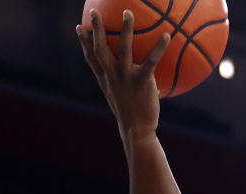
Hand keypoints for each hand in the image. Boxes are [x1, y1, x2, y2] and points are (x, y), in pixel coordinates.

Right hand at [76, 9, 169, 141]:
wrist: (137, 130)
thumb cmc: (133, 114)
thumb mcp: (124, 98)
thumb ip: (126, 86)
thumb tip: (143, 79)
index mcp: (106, 78)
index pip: (91, 57)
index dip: (83, 42)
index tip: (78, 27)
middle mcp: (112, 75)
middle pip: (100, 47)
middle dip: (95, 28)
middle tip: (94, 11)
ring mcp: (125, 77)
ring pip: (123, 48)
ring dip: (125, 29)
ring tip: (127, 12)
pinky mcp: (141, 81)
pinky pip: (151, 61)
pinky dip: (159, 47)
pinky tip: (167, 35)